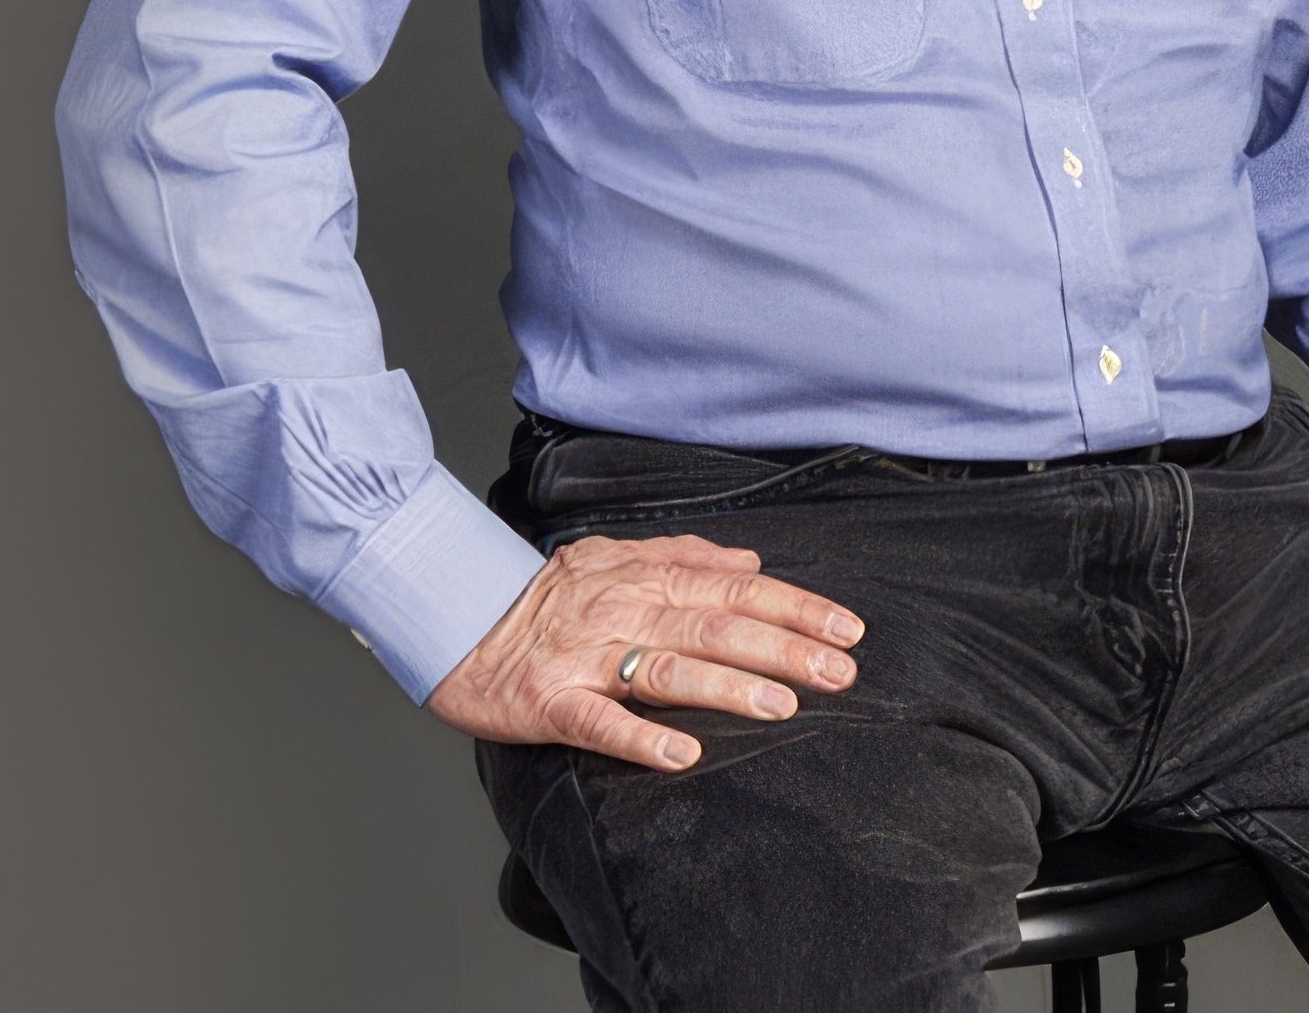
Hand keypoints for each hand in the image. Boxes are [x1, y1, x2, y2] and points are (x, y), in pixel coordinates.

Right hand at [426, 532, 865, 770]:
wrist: (461, 618)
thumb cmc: (547, 593)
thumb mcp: (618, 554)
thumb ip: (685, 555)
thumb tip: (750, 560)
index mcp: (648, 577)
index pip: (738, 589)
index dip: (796, 608)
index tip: (848, 629)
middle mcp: (627, 610)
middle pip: (718, 626)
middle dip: (785, 649)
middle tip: (841, 673)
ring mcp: (589, 657)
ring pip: (669, 668)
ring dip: (730, 687)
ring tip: (783, 705)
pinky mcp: (552, 701)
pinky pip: (601, 721)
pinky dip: (643, 737)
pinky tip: (684, 754)